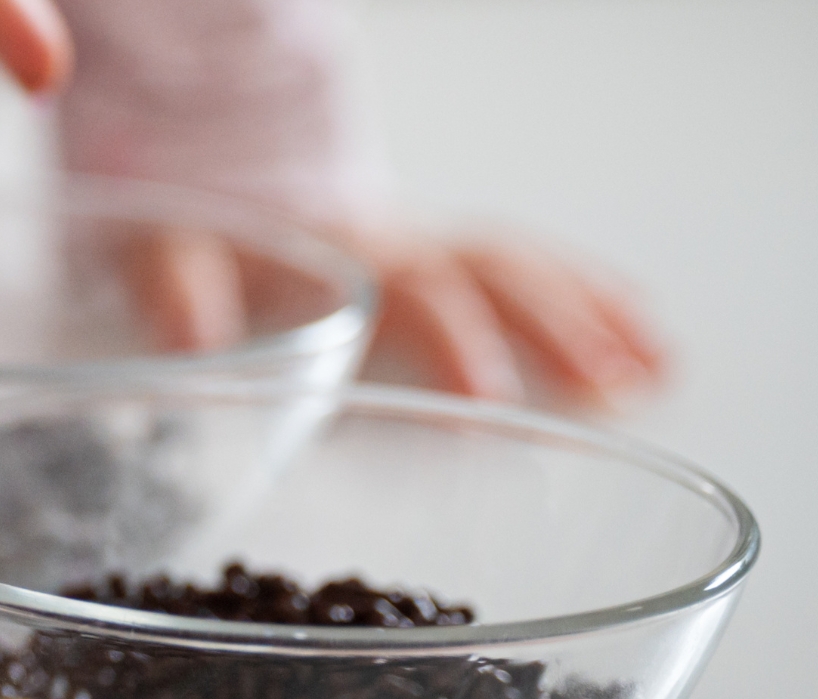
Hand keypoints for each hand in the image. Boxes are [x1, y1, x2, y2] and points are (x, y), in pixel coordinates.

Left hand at [127, 221, 666, 408]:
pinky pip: (533, 272)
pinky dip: (595, 304)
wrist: (213, 183)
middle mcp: (395, 244)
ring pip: (521, 270)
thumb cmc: (194, 242)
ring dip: (589, 320)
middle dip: (549, 331)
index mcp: (334, 254)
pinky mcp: (447, 262)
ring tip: (653, 375)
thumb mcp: (163, 258)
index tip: (492, 396)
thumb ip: (177, 289)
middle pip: (487, 275)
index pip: (405, 289)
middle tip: (606, 393)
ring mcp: (428, 250)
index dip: (450, 338)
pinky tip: (653, 352)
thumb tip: (193, 335)